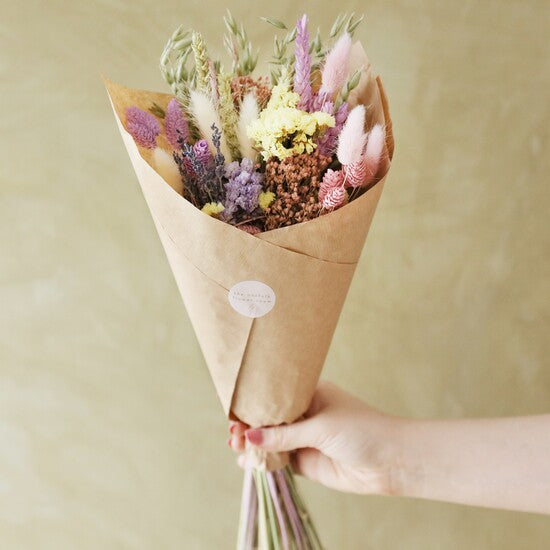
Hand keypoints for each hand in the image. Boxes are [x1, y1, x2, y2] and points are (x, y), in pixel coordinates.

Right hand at [228, 381, 402, 495]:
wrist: (391, 461)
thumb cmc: (361, 429)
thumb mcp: (320, 427)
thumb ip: (285, 434)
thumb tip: (251, 435)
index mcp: (311, 394)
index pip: (276, 397)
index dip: (255, 404)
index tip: (235, 411)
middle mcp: (306, 415)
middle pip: (270, 420)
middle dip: (250, 426)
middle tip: (233, 434)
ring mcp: (306, 439)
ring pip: (273, 441)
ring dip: (254, 444)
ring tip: (235, 447)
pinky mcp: (308, 461)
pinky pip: (281, 460)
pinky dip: (264, 461)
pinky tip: (247, 462)